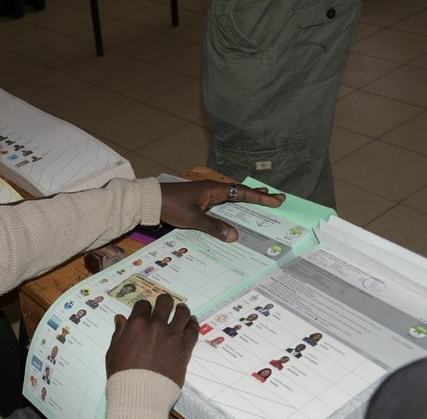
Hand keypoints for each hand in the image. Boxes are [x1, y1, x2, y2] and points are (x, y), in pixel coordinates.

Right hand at [106, 294, 198, 386]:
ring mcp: (172, 336)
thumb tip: (120, 319)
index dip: (144, 307)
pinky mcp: (184, 349)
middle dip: (164, 301)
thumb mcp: (114, 352)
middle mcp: (156, 326)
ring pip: (182, 313)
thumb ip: (118, 333)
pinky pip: (193, 332)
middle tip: (165, 304)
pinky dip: (193, 324)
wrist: (141, 393)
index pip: (143, 305)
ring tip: (182, 309)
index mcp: (136, 325)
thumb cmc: (122, 375)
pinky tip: (192, 322)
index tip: (146, 311)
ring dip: (182, 309)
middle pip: (165, 302)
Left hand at [160, 180, 285, 242]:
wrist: (149, 201)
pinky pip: (221, 205)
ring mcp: (205, 196)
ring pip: (231, 198)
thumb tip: (235, 236)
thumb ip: (214, 227)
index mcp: (213, 189)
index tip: (277, 200)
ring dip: (246, 201)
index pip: (242, 193)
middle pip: (240, 193)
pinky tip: (235, 215)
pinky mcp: (199, 202)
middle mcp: (212, 190)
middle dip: (258, 196)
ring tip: (262, 203)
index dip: (260, 197)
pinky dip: (232, 208)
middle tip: (276, 199)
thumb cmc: (170, 206)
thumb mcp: (193, 219)